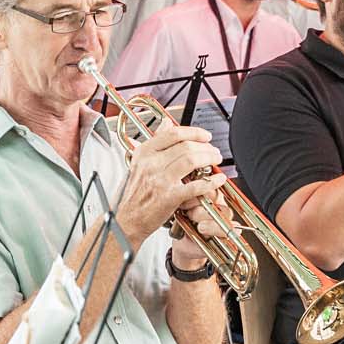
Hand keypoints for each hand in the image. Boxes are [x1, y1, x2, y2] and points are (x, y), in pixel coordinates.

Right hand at [116, 123, 227, 241]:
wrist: (125, 220)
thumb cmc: (133, 194)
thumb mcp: (139, 162)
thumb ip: (155, 142)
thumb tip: (166, 123)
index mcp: (144, 152)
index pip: (173, 133)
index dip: (194, 132)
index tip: (205, 136)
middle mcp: (151, 163)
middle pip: (186, 146)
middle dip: (206, 147)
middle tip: (214, 151)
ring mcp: (160, 180)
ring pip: (191, 161)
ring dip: (209, 159)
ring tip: (216, 162)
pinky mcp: (169, 197)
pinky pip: (195, 185)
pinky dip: (210, 182)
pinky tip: (217, 180)